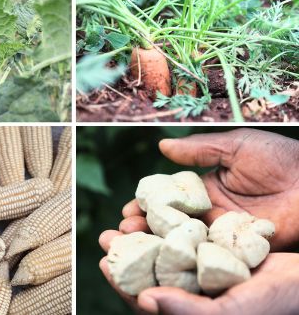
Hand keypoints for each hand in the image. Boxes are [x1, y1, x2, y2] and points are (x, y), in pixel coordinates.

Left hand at [100, 231, 298, 314]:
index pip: (148, 300)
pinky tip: (155, 210)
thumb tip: (144, 300)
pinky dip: (169, 226)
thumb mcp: (228, 312)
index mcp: (191, 311)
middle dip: (127, 256)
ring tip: (125, 221)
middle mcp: (193, 294)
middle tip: (105, 237)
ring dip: (144, 238)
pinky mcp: (215, 253)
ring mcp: (203, 273)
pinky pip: (185, 240)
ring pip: (164, 255)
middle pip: (150, 274)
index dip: (123, 284)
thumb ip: (185, 310)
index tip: (103, 263)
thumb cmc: (273, 304)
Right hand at [121, 128, 298, 249]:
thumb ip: (199, 150)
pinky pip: (209, 254)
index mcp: (207, 189)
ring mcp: (224, 233)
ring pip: (185, 241)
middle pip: (171, 223)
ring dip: (159, 243)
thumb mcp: (236, 146)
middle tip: (123, 230)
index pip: (169, 199)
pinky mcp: (240, 250)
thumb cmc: (281, 159)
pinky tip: (166, 257)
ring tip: (136, 244)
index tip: (127, 208)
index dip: (147, 204)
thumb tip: (162, 146)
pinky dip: (186, 257)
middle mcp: (211, 213)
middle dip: (145, 227)